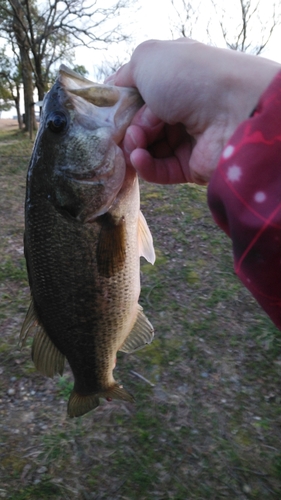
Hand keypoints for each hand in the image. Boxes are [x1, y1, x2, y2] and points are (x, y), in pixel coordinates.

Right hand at [107, 39, 280, 183]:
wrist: (231, 110)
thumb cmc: (188, 77)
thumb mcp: (147, 59)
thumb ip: (125, 74)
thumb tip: (113, 94)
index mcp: (175, 79)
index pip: (139, 95)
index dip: (121, 105)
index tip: (107, 113)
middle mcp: (182, 107)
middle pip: (140, 124)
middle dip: (127, 127)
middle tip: (127, 129)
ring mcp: (188, 138)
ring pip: (147, 148)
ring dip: (134, 146)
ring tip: (135, 143)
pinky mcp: (191, 166)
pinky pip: (159, 170)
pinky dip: (145, 165)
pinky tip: (138, 157)